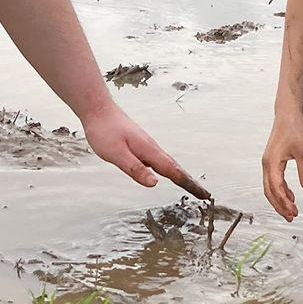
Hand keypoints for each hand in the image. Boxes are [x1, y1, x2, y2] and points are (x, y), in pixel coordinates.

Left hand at [82, 103, 210, 198]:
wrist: (98, 109)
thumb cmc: (105, 131)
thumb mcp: (117, 154)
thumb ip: (135, 168)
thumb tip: (155, 183)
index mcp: (149, 150)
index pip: (173, 171)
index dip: (188, 184)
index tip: (204, 194)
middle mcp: (151, 147)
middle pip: (175, 167)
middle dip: (189, 181)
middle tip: (203, 194)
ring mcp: (146, 145)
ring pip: (167, 163)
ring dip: (180, 174)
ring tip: (190, 185)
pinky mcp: (140, 144)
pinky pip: (158, 159)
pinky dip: (168, 168)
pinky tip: (165, 172)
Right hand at [262, 112, 302, 221]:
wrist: (287, 114)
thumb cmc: (295, 129)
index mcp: (272, 162)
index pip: (276, 188)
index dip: (284, 202)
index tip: (295, 212)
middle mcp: (266, 164)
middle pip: (269, 191)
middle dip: (279, 206)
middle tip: (292, 218)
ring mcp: (268, 162)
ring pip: (269, 187)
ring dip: (279, 199)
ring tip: (292, 210)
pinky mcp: (272, 160)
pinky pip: (273, 180)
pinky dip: (281, 190)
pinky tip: (292, 195)